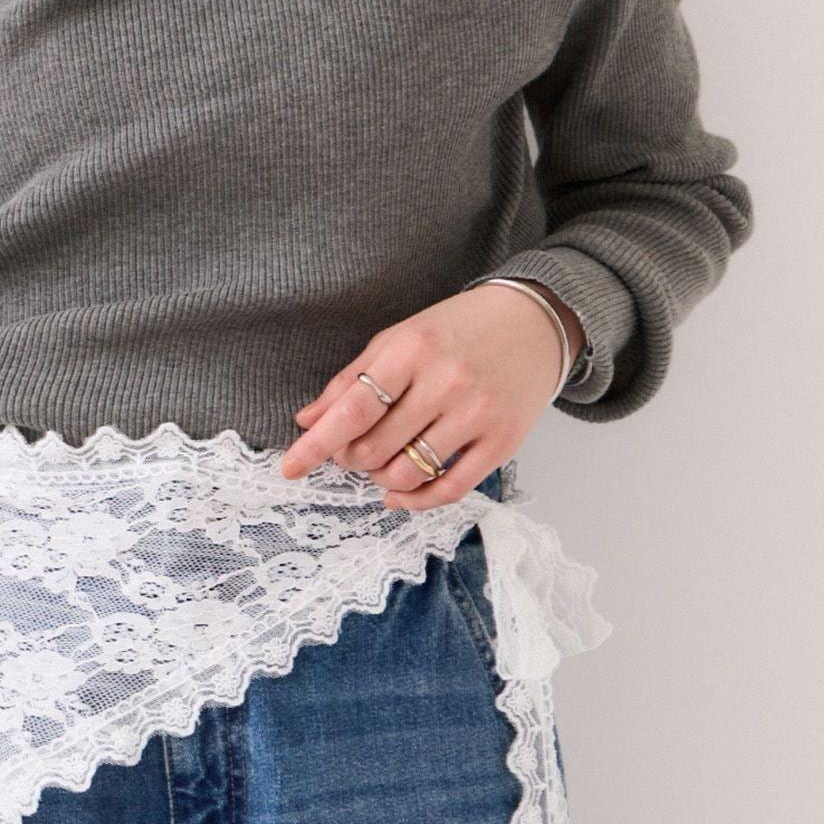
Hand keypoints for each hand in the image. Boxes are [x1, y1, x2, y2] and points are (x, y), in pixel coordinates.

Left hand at [277, 283, 574, 508]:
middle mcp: (446, 382)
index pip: (354, 409)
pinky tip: (399, 495)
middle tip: (352, 451)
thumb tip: (308, 420)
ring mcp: (477, 414)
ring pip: (408, 473)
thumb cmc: (456, 330)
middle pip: (376, 447)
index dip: (317, 443)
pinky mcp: (503, 442)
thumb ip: (351, 380)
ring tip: (380, 465)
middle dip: (351, 459)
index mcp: (412, 350)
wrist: (532, 322)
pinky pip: (450, 489)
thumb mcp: (397, 339)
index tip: (291, 467)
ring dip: (381, 479)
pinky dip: (416, 501)